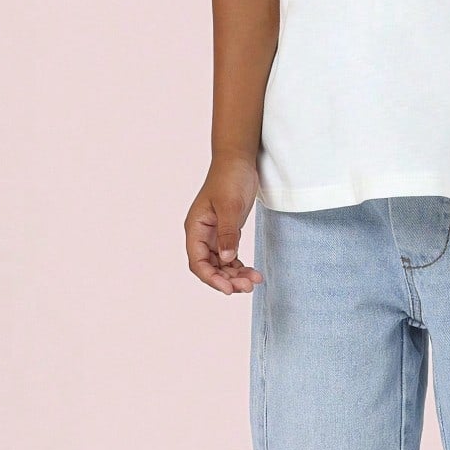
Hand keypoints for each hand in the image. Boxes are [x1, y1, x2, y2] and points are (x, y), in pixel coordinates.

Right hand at [184, 156, 264, 293]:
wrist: (238, 161)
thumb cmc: (229, 178)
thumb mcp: (229, 206)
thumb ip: (228, 233)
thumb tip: (227, 259)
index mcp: (196, 228)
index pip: (197, 261)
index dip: (211, 278)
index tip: (228, 288)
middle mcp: (202, 234)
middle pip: (210, 267)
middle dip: (227, 279)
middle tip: (247, 286)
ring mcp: (214, 235)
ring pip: (221, 264)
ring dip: (235, 275)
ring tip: (254, 281)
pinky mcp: (227, 233)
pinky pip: (230, 257)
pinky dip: (240, 266)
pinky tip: (253, 272)